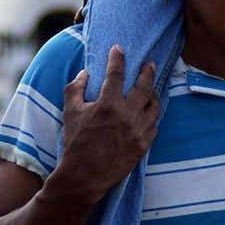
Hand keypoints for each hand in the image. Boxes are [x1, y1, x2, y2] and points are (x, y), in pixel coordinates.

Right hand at [52, 46, 160, 205]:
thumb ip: (75, 88)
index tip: (118, 49)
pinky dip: (153, 115)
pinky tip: (150, 111)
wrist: (85, 176)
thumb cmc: (75, 143)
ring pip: (154, 106)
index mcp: (108, 104)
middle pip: (144, 87)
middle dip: (147, 72)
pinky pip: (154, 125)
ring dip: (153, 93)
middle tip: (149, 64)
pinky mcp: (144, 145)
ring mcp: (139, 131)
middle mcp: (127, 115)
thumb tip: (84, 73)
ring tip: (151, 87)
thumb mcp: (70, 112)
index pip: (116, 73)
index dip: (117, 58)